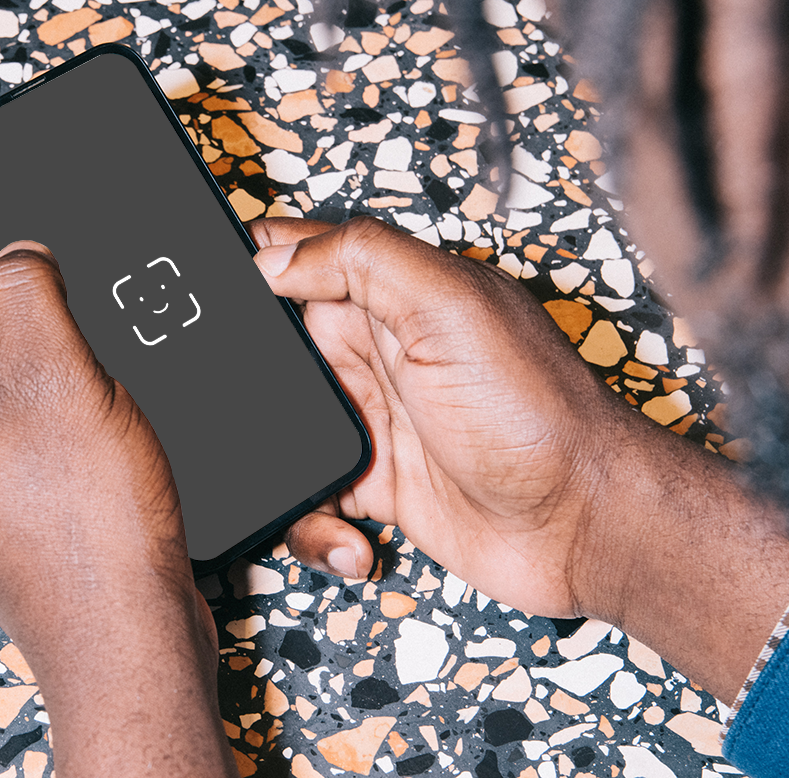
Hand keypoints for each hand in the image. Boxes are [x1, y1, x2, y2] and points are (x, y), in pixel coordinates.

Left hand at [0, 215, 235, 775]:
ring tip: (106, 353)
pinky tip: (115, 394)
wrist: (124, 634)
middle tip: (91, 279)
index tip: (37, 190)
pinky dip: (78, 385)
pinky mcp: (23, 482)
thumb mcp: (55, 377)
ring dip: (64, 339)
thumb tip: (16, 243)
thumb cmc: (86, 529)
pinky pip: (43, 405)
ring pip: (19, 359)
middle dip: (36, 284)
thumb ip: (26, 289)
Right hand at [249, 215, 640, 618]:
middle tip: (240, 406)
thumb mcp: (450, 307)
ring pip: (280, 428)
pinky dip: (311, 524)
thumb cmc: (538, 413)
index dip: (249, 261)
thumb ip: (362, 260)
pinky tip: (349, 534)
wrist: (584, 524)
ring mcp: (373, 419)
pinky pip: (308, 498)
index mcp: (392, 293)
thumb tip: (273, 256)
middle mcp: (376, 350)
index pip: (300, 254)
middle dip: (242, 377)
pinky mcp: (374, 484)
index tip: (204, 287)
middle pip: (273, 348)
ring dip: (276, 462)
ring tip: (312, 481)